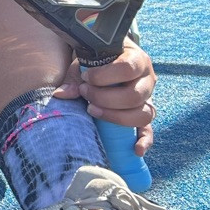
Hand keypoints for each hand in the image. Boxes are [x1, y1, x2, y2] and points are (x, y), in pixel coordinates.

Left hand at [54, 41, 156, 156]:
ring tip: (93, 110)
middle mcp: (147, 79)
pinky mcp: (144, 115)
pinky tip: (136, 150)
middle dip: (105, 98)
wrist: (109, 61)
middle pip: (134, 96)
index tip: (86, 78)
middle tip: (85, 94)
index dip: (104, 76)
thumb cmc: (97, 62)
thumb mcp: (86, 63)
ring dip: (116, 117)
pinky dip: (144, 140)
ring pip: (143, 114)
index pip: (127, 68)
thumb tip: (61, 94)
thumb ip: (75, 77)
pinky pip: (149, 130)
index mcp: (136, 60)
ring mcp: (148, 99)